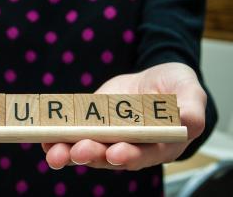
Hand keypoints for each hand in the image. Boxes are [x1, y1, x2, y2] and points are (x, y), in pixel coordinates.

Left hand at [42, 62, 205, 169]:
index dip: (130, 155)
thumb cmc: (174, 87)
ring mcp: (107, 138)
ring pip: (87, 149)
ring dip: (69, 151)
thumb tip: (188, 120)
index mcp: (158, 143)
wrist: (151, 80)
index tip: (116, 153)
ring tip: (54, 152)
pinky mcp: (91, 127)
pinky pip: (73, 135)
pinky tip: (45, 138)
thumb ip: (191, 106)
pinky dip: (58, 137)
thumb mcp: (189, 90)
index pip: (145, 154)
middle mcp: (130, 146)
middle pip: (110, 156)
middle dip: (93, 154)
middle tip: (78, 151)